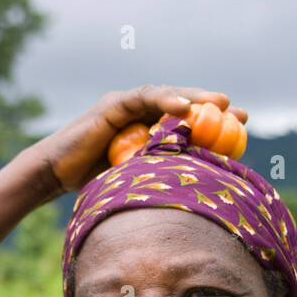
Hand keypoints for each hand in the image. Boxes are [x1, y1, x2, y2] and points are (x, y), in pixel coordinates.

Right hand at [19, 85, 248, 196]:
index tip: (241, 130)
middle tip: (240, 114)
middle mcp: (138, 114)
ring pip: (165, 97)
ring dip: (194, 98)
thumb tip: (192, 199)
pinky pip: (142, 99)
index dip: (214, 124)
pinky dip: (164, 101)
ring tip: (219, 104)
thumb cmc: (92, 183)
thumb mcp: (134, 182)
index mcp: (147, 131)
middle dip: (212, 107)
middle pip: (181, 105)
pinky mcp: (111, 107)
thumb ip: (158, 178)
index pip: (185, 122)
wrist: (55, 175)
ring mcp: (125, 107)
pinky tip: (185, 108)